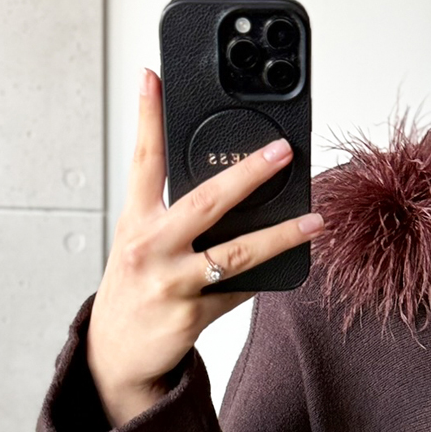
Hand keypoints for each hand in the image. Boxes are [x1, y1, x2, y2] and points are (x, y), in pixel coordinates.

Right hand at [86, 66, 325, 427]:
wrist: (117, 354)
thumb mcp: (143, 243)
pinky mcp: (190, 315)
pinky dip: (260, 282)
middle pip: (205, 201)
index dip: (148, 116)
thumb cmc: (136, 288)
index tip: (153, 77)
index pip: (142, 159)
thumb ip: (175, 215)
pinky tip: (284, 270)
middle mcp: (149, 246)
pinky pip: (237, 292)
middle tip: (282, 151)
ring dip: (280, 236)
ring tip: (313, 222)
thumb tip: (232, 189)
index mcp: (136, 220)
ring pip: (235, 253)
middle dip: (248, 174)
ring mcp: (169, 282)